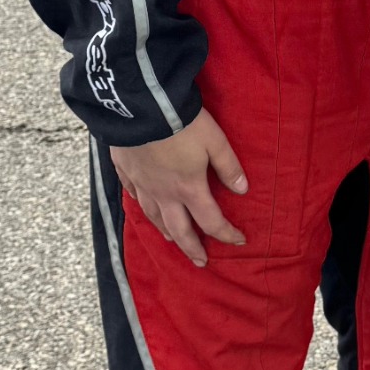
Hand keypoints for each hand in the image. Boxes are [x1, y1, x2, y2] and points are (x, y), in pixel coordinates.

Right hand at [110, 108, 247, 267]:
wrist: (141, 107)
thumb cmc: (183, 123)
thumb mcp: (215, 140)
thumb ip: (228, 166)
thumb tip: (243, 189)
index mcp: (189, 188)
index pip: (211, 221)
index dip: (227, 233)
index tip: (239, 240)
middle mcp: (164, 193)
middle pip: (179, 230)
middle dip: (192, 248)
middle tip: (201, 262)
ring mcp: (142, 184)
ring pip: (153, 217)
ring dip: (166, 232)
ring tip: (172, 239)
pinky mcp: (126, 171)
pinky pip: (134, 195)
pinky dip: (142, 205)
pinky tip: (143, 206)